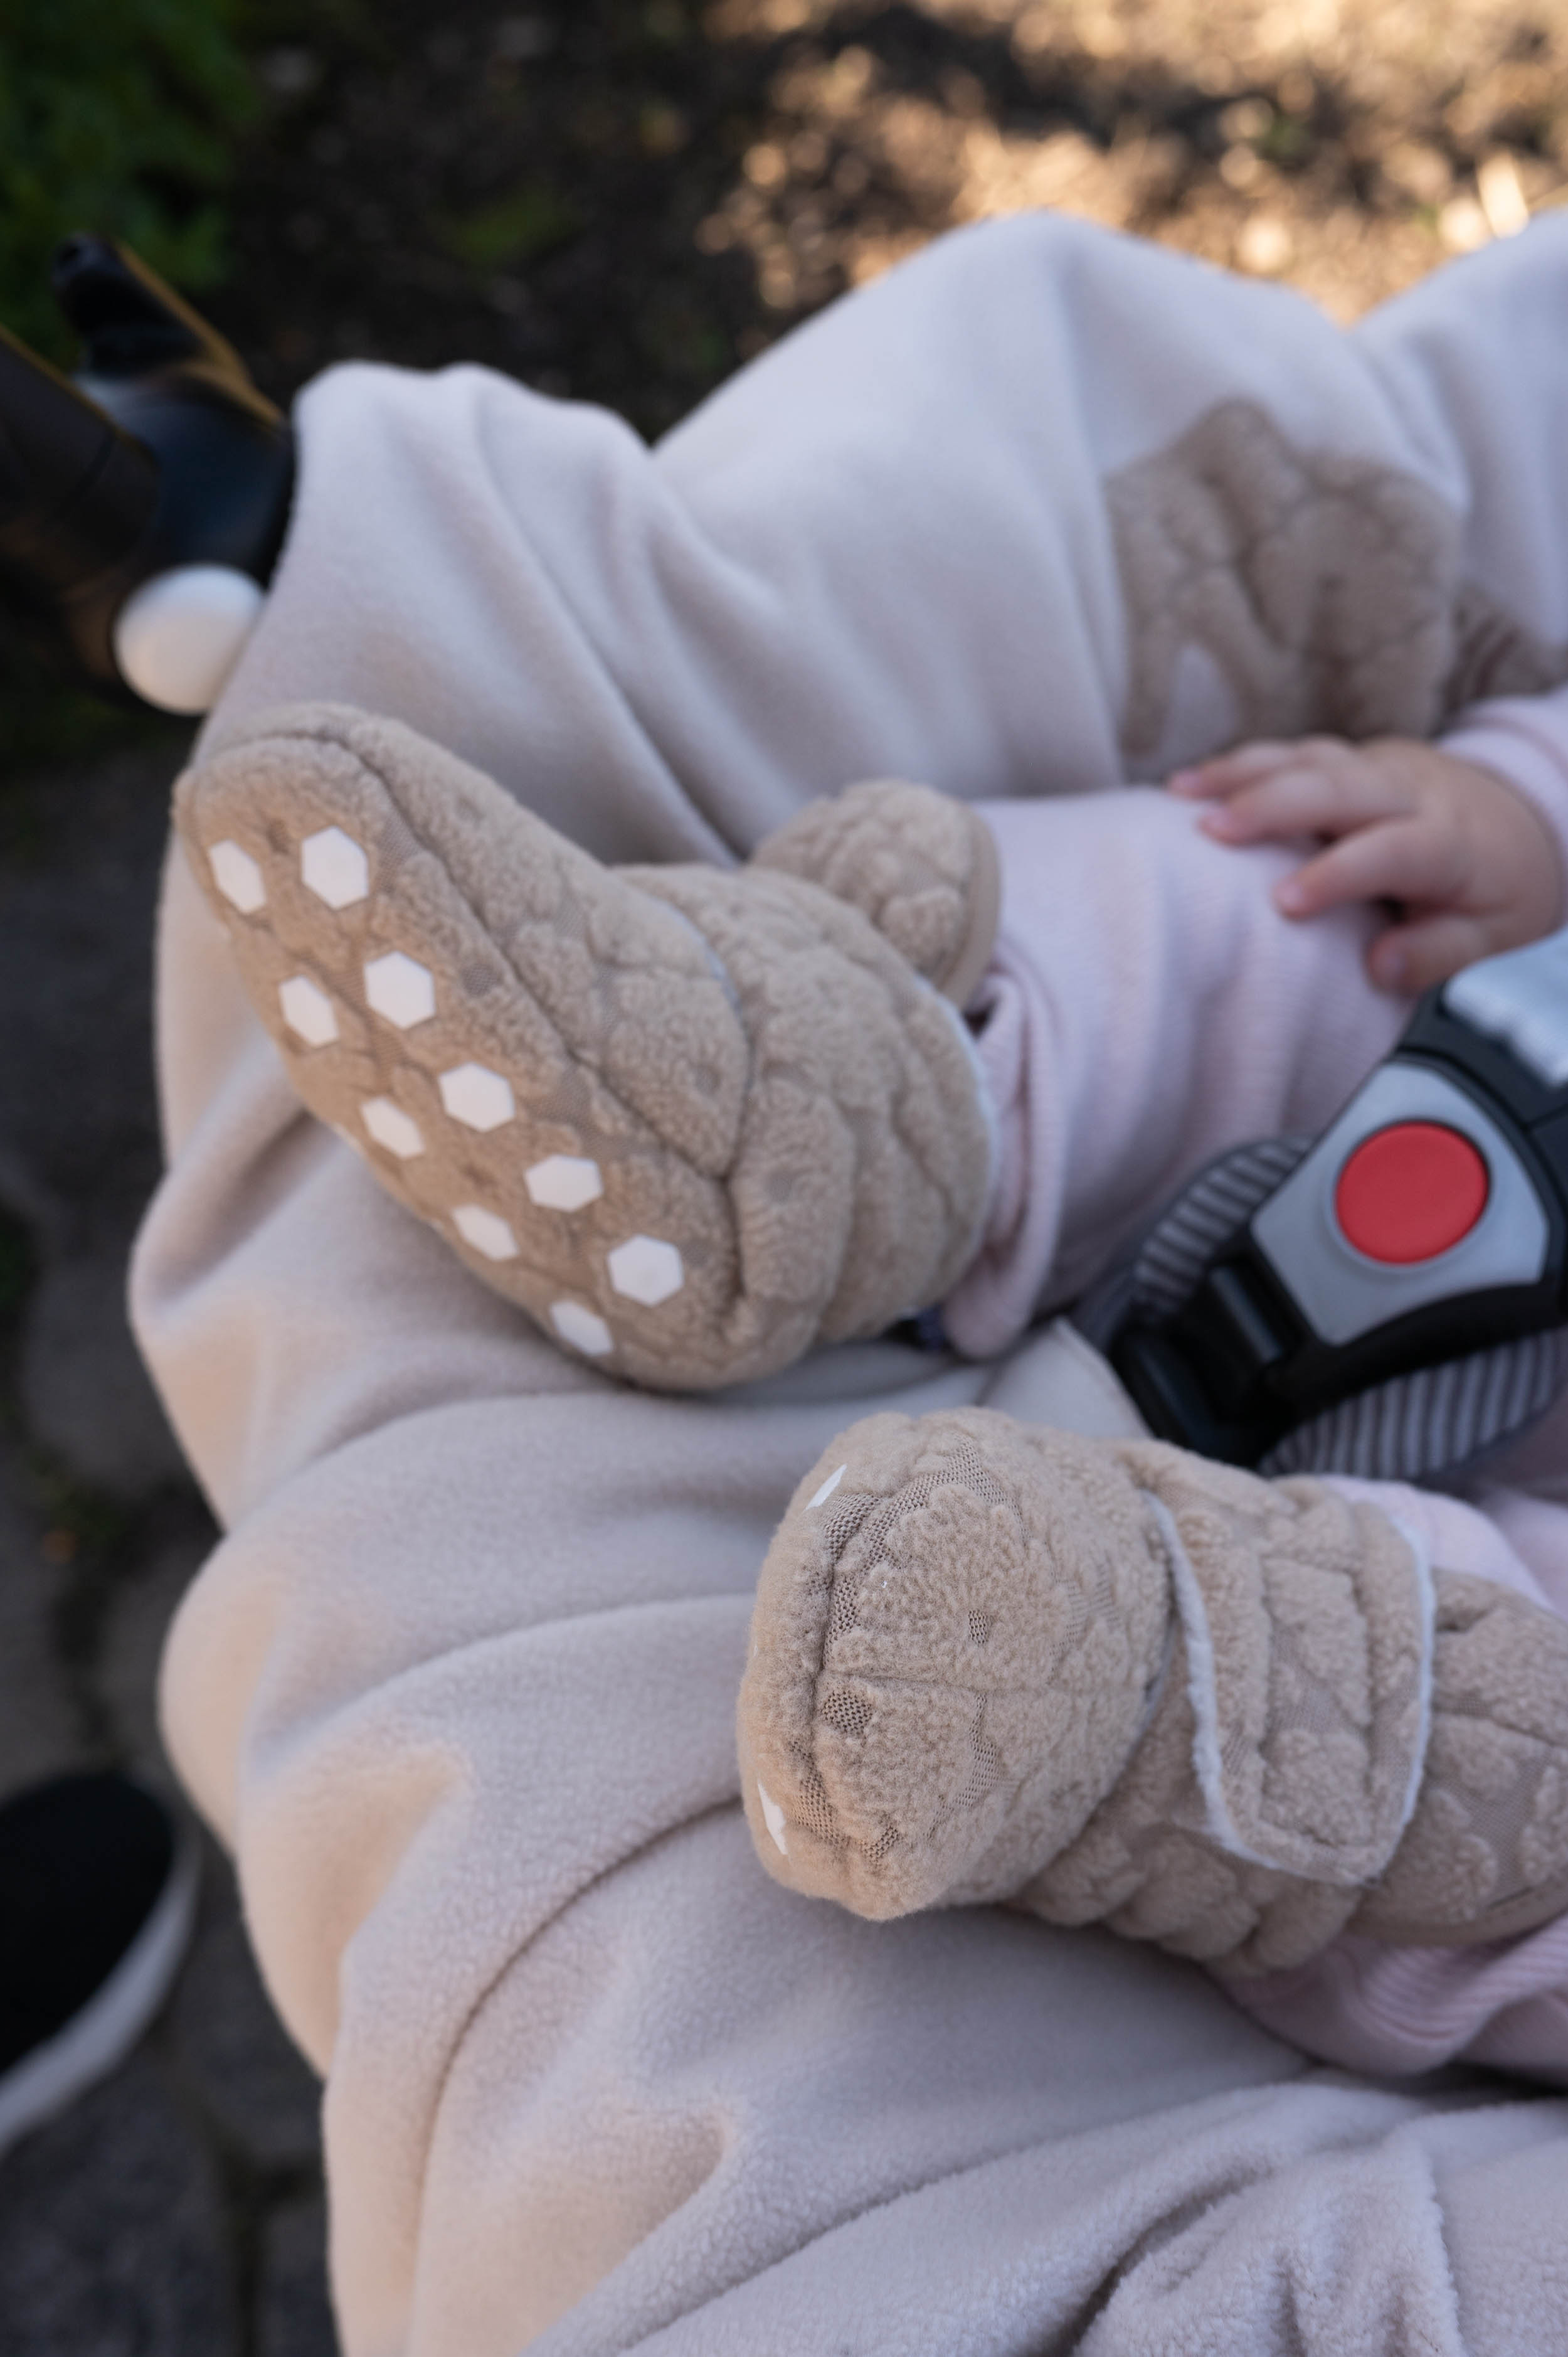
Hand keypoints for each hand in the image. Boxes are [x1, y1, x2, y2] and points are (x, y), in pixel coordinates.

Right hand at [1169, 735, 1565, 992]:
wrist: (1512, 819)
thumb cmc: (1491, 890)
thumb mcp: (1493, 935)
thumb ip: (1439, 954)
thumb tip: (1379, 966)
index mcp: (1447, 840)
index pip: (1393, 849)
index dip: (1339, 872)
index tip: (1284, 903)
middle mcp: (1406, 792)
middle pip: (1338, 785)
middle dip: (1272, 803)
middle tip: (1211, 831)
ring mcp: (1372, 767)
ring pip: (1306, 757)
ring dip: (1240, 772)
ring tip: (1181, 796)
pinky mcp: (1345, 760)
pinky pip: (1289, 754)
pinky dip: (1237, 765)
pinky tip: (1187, 785)